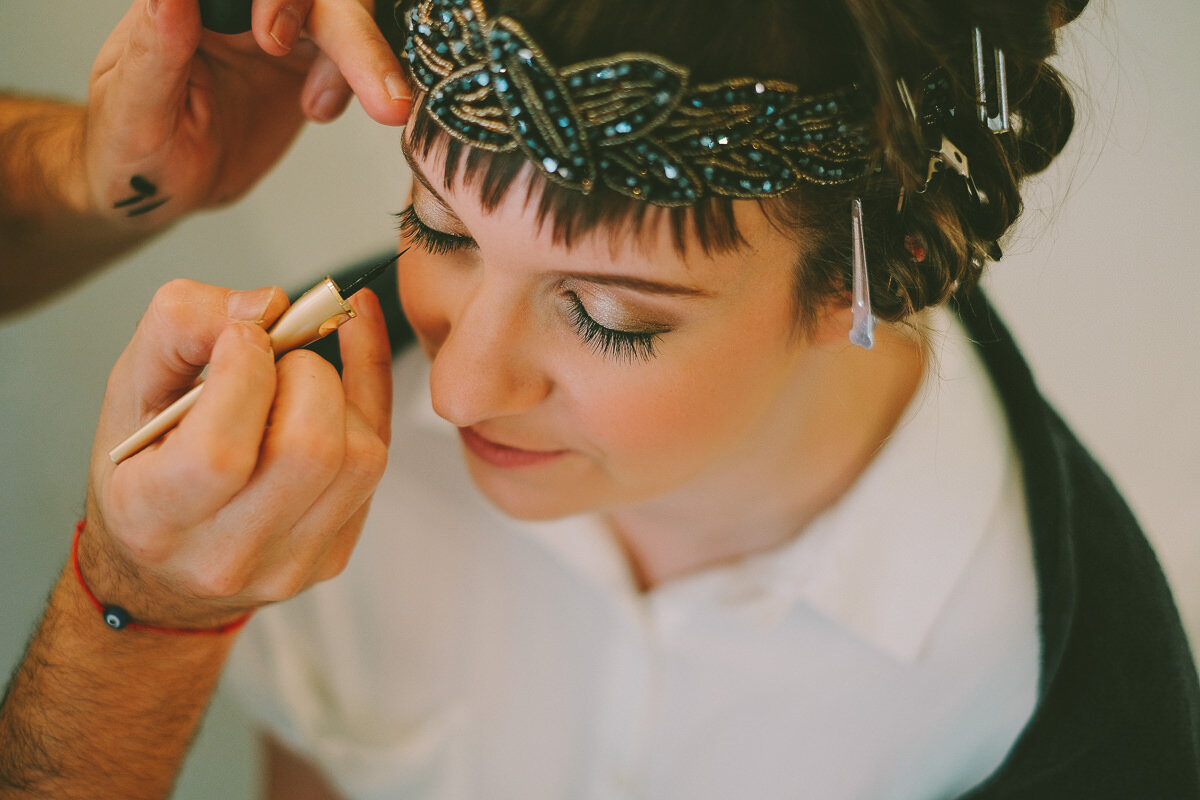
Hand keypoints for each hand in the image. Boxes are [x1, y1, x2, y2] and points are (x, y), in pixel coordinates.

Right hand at [81, 279, 392, 627]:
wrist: (160, 566)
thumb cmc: (141, 469)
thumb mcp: (131, 388)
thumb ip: (182, 326)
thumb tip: (268, 305)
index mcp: (155, 518)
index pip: (220, 452)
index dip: (243, 374)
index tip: (240, 338)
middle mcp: (227, 554)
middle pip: (309, 450)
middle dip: (304, 374)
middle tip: (274, 359)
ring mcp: (290, 561)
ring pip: (361, 457)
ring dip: (339, 395)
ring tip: (294, 384)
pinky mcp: (335, 551)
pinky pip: (380, 460)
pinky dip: (370, 398)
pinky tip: (348, 360)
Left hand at [83, 0, 411, 225]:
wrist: (162, 187)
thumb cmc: (130, 150)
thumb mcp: (134, 109)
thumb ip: (157, 49)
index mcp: (190, 3)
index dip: (277, 0)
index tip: (273, 39)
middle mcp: (237, 7)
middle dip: (350, 34)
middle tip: (377, 92)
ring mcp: (280, 31)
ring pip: (342, 19)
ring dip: (367, 59)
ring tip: (380, 109)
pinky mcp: (309, 62)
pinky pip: (354, 57)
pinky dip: (365, 82)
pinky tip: (323, 111)